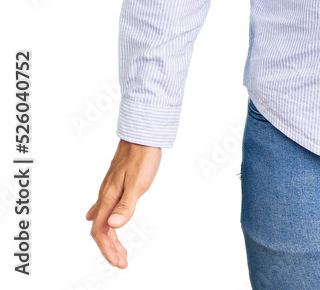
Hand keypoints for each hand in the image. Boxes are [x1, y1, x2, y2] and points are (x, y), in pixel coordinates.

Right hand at [86, 139, 161, 267]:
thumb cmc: (142, 156)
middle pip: (101, 229)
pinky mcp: (115, 183)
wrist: (142, 133)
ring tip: (120, 249)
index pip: (101, 231)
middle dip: (110, 248)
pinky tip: (108, 221)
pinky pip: (106, 207)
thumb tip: (114, 227)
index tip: (120, 262)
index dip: (108, 250)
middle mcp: (105, 195)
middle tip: (123, 261)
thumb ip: (126, 206)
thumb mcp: (138, 183)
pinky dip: (107, 222)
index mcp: (109, 198)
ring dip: (110, 237)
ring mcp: (109, 188)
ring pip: (103, 219)